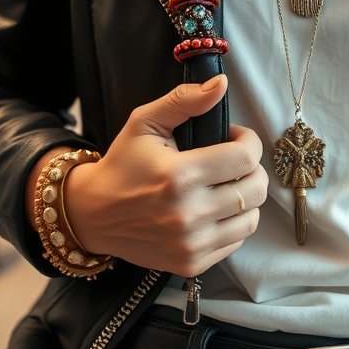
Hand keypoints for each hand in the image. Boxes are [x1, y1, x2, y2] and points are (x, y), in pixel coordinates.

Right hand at [56, 75, 268, 275]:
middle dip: (251, 169)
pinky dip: (233, 223)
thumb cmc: (123, 164)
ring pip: (253, 218)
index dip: (248, 141)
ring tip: (224, 186)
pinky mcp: (191, 263)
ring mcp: (191, 243)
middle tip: (232, 162)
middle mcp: (188, 214)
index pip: (246, 157)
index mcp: (179, 176)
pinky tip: (213, 209)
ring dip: (246, 198)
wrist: (92, 214)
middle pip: (256, 189)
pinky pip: (236, 241)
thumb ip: (184, 100)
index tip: (233, 138)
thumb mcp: (145, 122)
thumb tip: (221, 85)